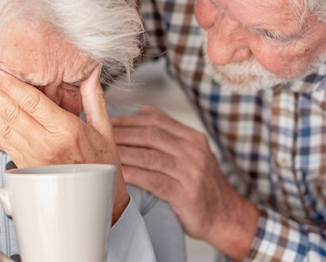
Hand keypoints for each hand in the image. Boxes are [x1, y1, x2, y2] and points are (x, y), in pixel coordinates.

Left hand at [0, 67, 129, 223]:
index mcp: (67, 130)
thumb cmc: (102, 164)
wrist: (97, 201)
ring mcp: (34, 157)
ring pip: (4, 127)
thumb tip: (92, 72)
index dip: (10, 85)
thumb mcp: (104, 128)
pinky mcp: (25, 167)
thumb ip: (93, 97)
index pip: (32, 102)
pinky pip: (5, 142)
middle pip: (12, 113)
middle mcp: (47, 144)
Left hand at [111, 105, 258, 259]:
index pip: (156, 120)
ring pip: (149, 155)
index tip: (108, 121)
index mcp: (193, 138)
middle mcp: (193, 151)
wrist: (226, 216)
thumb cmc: (203, 185)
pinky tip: (119, 174)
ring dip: (123, 153)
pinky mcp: (184, 193)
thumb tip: (143, 110)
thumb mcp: (193, 153)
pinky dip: (133, 175)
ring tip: (103, 153)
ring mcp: (190, 171)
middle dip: (121, 134)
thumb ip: (170, 132)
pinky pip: (153, 180)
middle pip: (150, 134)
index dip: (129, 120)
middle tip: (99, 135)